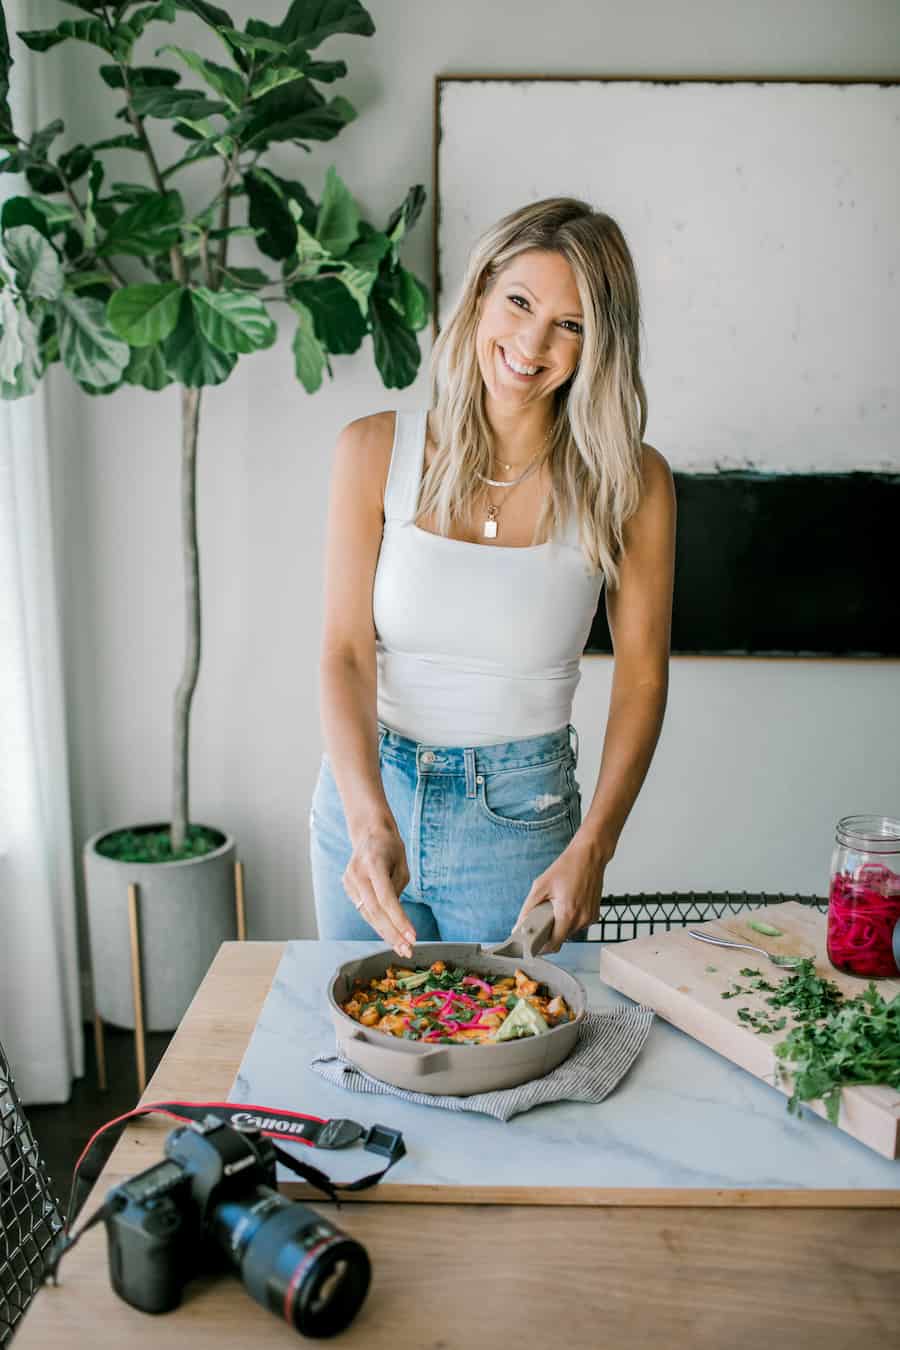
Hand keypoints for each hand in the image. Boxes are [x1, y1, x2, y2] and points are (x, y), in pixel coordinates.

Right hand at [342, 821, 415, 957]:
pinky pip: (364, 909)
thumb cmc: (390, 847)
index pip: (386, 899)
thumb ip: (398, 889)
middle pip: (374, 911)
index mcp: (373, 864)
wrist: (368, 832)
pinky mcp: (347, 886)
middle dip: (392, 933)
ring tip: (401, 947)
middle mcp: (357, 873)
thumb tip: (395, 918)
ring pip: (367, 914)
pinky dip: (377, 922)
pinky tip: (390, 934)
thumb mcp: (402, 864)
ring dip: (385, 932)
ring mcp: (349, 880)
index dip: (399, 920)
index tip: (413, 937)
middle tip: (407, 950)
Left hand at [513, 837, 605, 953]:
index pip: (554, 945)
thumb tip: (518, 926)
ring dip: (561, 924)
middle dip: (550, 932)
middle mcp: (582, 919)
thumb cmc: (567, 867)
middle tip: (543, 917)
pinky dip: (571, 918)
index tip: (533, 946)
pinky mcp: (595, 914)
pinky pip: (579, 924)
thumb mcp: (540, 886)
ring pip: (570, 932)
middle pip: (561, 938)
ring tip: (558, 904)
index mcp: (568, 914)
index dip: (541, 948)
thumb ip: (528, 909)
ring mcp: (590, 918)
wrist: (590, 856)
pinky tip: (569, 902)